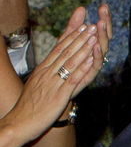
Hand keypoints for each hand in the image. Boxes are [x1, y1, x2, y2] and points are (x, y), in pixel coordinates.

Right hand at [2, 9, 101, 143]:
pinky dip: (82, 68)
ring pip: (70, 61)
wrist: (20, 122)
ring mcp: (53, 83)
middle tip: (91, 24)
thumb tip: (50, 68)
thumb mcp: (37, 85)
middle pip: (65, 51)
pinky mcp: (59, 95)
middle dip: (79, 37)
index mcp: (43, 70)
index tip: (80, 25)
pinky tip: (91, 59)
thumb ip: (46, 76)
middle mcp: (48, 73)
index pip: (58, 49)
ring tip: (93, 36)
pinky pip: (72, 79)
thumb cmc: (29, 106)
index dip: (71, 36)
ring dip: (83, 47)